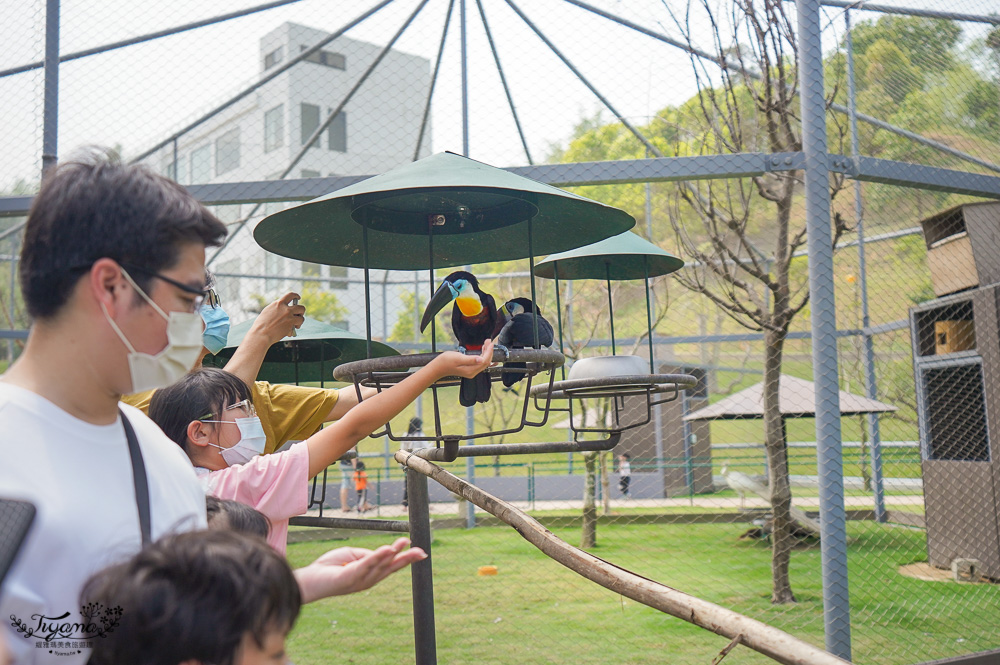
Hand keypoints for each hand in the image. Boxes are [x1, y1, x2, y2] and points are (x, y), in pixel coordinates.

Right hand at [249, 292, 305, 344]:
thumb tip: (284, 309)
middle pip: (301, 307)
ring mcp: (289, 317)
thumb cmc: (261, 325)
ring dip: (299, 322)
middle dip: (301, 312)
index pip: (290, 295)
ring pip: (301, 318)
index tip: (298, 298)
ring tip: (296, 325)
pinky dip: (295, 329)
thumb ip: (277, 308)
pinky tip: (289, 332)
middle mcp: (285, 309)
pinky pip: (297, 326)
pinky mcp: (291, 325)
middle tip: (299, 315)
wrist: (261, 333)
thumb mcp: (268, 311)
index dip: (296, 296)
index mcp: (278, 303)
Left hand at [295, 537, 426, 602]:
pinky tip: (387, 549)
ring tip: (405, 544)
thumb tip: (378, 552)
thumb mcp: (351, 555)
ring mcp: (360, 580)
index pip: (390, 565)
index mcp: (370, 574)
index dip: (405, 558)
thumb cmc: (329, 567)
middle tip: (422, 552)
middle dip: (406, 559)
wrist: (310, 580)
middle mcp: (368, 580)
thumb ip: (366, 554)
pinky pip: (366, 564)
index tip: (420, 552)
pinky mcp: (350, 577)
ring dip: (393, 554)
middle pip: (390, 567)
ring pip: (380, 565)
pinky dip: (377, 556)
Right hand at [432, 338, 493, 379]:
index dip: (489, 352)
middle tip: (489, 341)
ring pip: (483, 361)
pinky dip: (482, 355)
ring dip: (486, 352)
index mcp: (471, 370)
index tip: (490, 343)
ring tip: (486, 343)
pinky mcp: (469, 368)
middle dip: (489, 351)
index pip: (484, 361)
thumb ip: (470, 359)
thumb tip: (481, 359)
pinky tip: (482, 349)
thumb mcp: (458, 358)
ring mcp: (471, 371)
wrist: (438, 367)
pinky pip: (479, 362)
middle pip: (486, 362)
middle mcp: (472, 372)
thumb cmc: (446, 361)